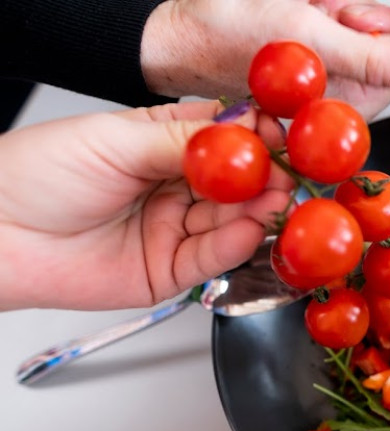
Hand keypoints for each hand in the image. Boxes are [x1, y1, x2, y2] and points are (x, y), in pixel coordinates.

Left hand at [0, 101, 291, 310]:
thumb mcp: (115, 140)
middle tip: (286, 175)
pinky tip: (246, 230)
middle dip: (265, 178)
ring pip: (231, 221)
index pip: (225, 138)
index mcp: (163, 144)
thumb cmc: (35, 174)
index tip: (281, 136)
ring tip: (273, 201)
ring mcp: (175, 229)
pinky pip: (211, 258)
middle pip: (238, 183)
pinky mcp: (171, 271)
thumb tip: (244, 131)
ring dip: (256, 211)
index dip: (256, 136)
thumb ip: (184, 141)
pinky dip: (233, 245)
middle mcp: (176, 187)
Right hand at [141, 0, 389, 120]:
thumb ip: (375, 60)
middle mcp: (351, 90)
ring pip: (368, 20)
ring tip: (303, 8)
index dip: (383, 32)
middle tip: (322, 12)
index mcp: (354, 102)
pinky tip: (298, 6)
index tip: (349, 19)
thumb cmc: (232, 37)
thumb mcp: (309, 42)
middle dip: (360, 15)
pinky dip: (326, 2)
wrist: (184, 26)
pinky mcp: (324, 47)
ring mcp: (338, 68)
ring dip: (339, 4)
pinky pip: (344, 13)